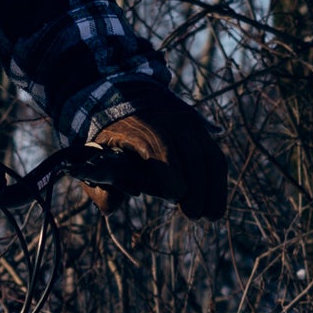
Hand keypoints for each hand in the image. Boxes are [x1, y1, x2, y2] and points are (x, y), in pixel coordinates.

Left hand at [87, 79, 228, 219]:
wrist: (126, 96)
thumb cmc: (109, 134)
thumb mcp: (94, 154)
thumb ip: (100, 184)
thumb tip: (112, 207)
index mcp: (138, 125)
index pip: (158, 145)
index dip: (169, 170)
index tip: (175, 197)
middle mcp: (168, 120)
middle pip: (190, 152)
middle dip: (196, 185)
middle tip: (194, 215)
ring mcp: (188, 123)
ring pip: (209, 155)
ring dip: (214, 187)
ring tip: (212, 216)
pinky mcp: (200, 129)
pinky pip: (214, 156)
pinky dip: (218, 181)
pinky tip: (216, 205)